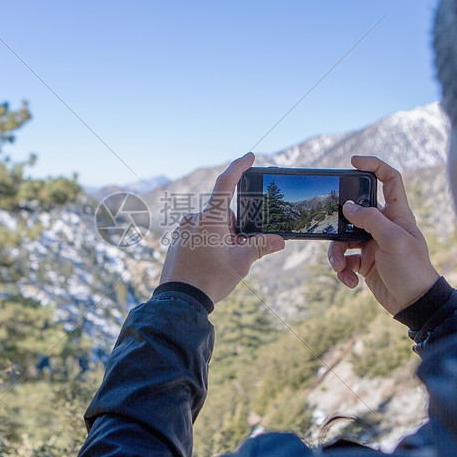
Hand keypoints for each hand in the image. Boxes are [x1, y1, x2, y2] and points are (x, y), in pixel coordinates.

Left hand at [159, 153, 284, 304]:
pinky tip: (209, 266)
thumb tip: (279, 240)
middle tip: (236, 251)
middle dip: (234, 229)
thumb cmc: (210, 278)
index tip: (249, 157)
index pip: (226, 183)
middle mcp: (194, 219)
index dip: (239, 167)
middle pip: (223, 215)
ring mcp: (183, 230)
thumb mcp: (241, 262)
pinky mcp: (177, 242)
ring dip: (221, 238)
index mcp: (211, 217)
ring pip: (211, 227)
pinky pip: (198, 236)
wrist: (179, 300)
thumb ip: (260, 246)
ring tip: (221, 263)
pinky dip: (208, 245)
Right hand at [328, 156, 438, 314]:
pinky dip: (342, 270)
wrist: (415, 304)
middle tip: (332, 224)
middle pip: (355, 211)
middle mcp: (384, 225)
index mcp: (397, 214)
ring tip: (340, 267)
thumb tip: (347, 206)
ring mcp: (373, 243)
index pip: (389, 179)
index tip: (353, 162)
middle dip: (340, 221)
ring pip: (344, 237)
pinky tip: (350, 281)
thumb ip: (370, 219)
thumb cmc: (412, 269)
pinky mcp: (365, 262)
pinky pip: (345, 259)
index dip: (373, 166)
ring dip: (337, 253)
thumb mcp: (393, 240)